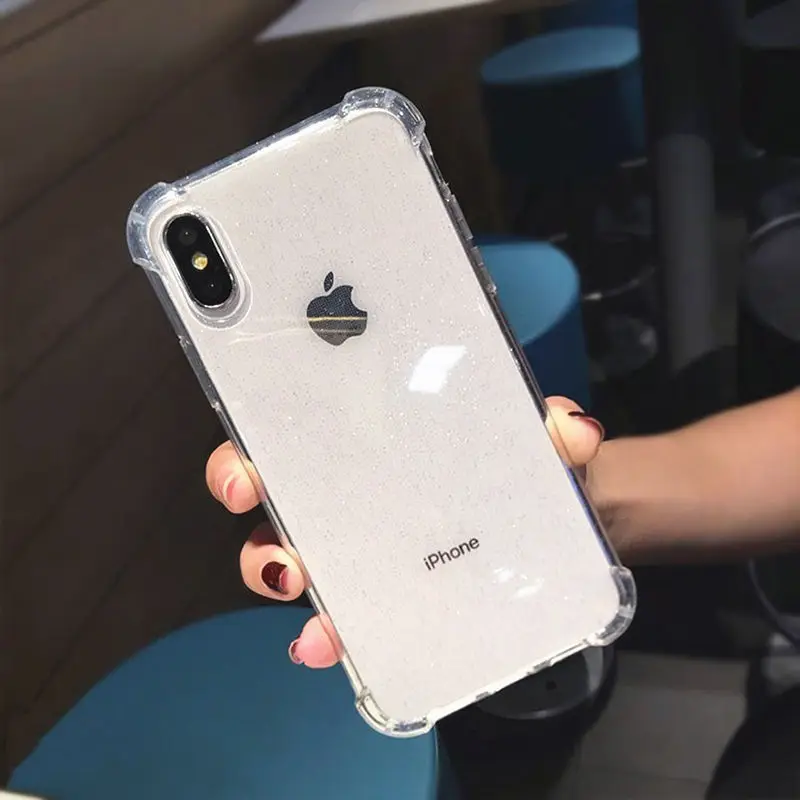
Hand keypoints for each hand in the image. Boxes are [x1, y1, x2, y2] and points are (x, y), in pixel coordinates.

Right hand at [206, 396, 605, 667]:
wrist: (554, 518)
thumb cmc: (520, 464)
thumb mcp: (535, 440)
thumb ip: (550, 427)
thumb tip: (570, 428)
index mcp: (368, 441)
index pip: (289, 438)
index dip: (251, 455)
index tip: (247, 472)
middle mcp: (347, 492)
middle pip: (276, 511)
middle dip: (259, 536)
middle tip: (282, 559)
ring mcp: (361, 548)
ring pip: (294, 568)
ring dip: (295, 599)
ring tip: (319, 627)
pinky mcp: (384, 594)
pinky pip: (342, 614)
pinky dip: (334, 634)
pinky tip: (335, 649)